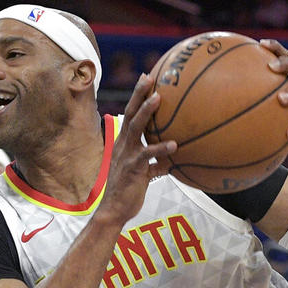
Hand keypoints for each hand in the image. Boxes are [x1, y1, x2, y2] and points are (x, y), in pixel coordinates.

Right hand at [96, 74, 176, 225]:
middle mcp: (123, 146)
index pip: (130, 114)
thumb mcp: (140, 171)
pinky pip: (148, 157)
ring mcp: (127, 156)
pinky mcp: (134, 170)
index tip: (147, 78)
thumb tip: (174, 154)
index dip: (138, 96)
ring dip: (147, 113)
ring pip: (136, 129)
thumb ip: (154, 160)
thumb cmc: (128, 191)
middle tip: (150, 77)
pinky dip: (161, 151)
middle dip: (140, 94)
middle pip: (131, 114)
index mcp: (123, 143)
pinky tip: (175, 145)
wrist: (113, 210)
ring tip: (159, 99)